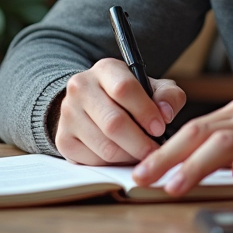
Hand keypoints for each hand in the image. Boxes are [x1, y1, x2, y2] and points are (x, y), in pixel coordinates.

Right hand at [53, 58, 186, 164]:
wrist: (94, 106)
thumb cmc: (131, 98)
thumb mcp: (153, 89)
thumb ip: (168, 96)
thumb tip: (165, 113)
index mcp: (105, 69)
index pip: (124, 88)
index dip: (145, 112)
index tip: (160, 128)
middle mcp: (81, 87)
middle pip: (114, 122)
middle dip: (140, 142)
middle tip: (154, 151)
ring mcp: (68, 113)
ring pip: (105, 146)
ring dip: (129, 156)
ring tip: (141, 154)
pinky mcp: (63, 139)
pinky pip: (93, 160)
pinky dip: (113, 164)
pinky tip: (122, 155)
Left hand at [131, 98, 232, 197]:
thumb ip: (223, 142)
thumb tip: (188, 165)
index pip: (193, 127)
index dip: (164, 148)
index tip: (143, 167)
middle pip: (201, 133)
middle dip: (167, 156)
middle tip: (144, 177)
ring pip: (224, 147)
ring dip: (194, 167)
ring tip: (173, 186)